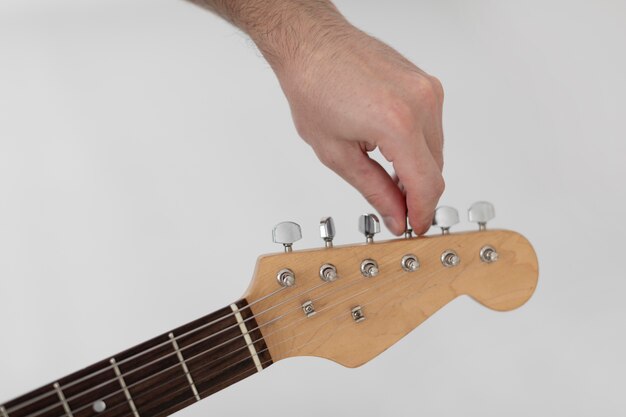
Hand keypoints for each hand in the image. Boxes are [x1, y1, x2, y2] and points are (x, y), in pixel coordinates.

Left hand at [272, 23, 444, 234]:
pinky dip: (418, 147)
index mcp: (398, 123)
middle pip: (436, 169)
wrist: (311, 43)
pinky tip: (393, 151)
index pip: (427, 184)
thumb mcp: (337, 153)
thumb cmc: (314, 87)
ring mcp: (427, 89)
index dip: (422, 213)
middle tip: (396, 209)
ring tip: (388, 177)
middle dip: (418, 194)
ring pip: (437, 149)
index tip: (414, 226)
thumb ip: (375, 190)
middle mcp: (421, 102)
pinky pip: (432, 127)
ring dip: (418, 170)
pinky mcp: (425, 82)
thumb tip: (396, 215)